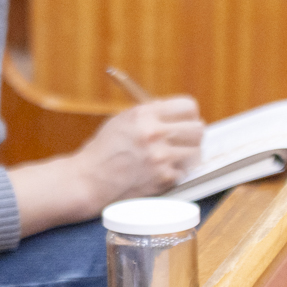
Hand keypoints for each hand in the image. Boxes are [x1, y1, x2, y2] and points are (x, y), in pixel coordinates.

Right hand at [72, 96, 203, 206]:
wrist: (89, 180)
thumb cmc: (104, 150)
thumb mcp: (123, 120)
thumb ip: (151, 115)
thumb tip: (179, 114)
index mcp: (144, 114)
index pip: (188, 106)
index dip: (189, 114)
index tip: (186, 120)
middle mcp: (154, 134)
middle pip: (198, 129)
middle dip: (193, 134)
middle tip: (184, 139)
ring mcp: (160, 158)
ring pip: (196, 152)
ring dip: (186, 154)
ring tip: (172, 156)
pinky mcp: (163, 179)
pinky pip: (184, 172)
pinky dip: (175, 172)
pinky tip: (160, 171)